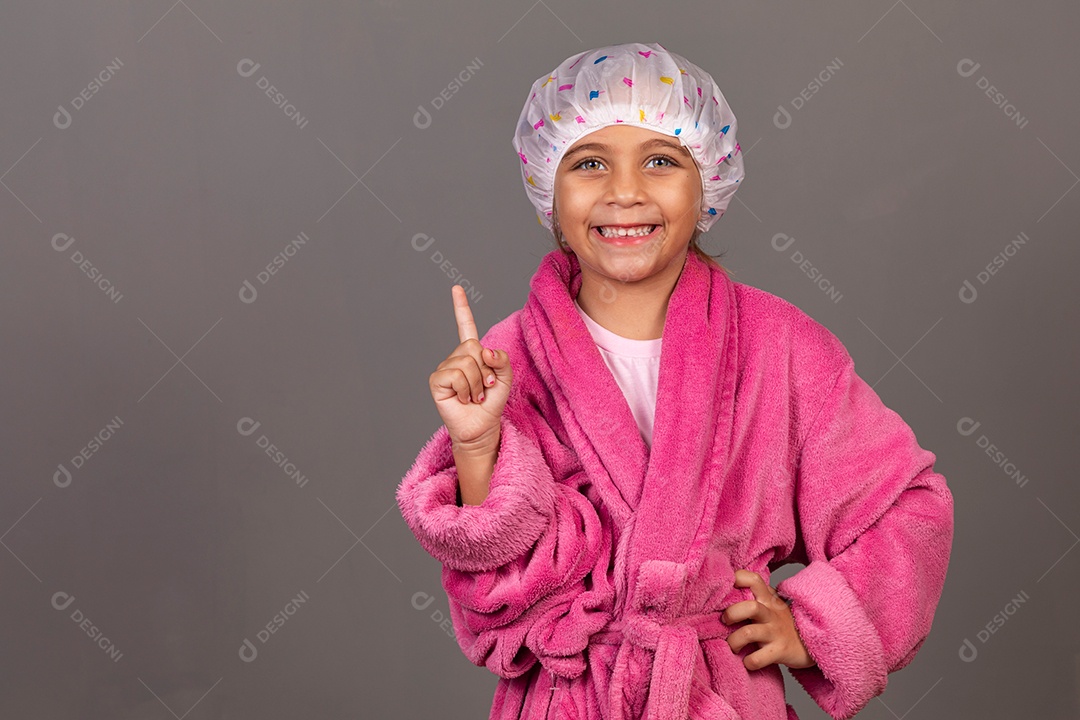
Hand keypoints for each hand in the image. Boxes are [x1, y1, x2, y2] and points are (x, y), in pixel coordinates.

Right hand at [428, 285, 513, 448]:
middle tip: (485, 387)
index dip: (461, 307)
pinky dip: (467, 389)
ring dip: (477, 383)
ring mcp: (444, 368)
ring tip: (475, 396)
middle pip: (473, 346)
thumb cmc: (492, 403)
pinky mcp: (437, 381)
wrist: (482, 427)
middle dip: (485, 369)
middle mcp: (455, 357)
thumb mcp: (504, 378)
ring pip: (467, 362)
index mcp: (472, 353)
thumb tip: (484, 350)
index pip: (465, 326)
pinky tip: (464, 399)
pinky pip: (456, 374)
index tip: (456, 288)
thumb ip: (501, 359)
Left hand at [722, 569, 815, 670]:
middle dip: (731, 613)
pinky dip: (748, 662)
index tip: (725, 588)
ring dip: (733, 641)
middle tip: (725, 621)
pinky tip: (746, 661)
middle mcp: (771, 614)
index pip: (754, 580)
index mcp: (768, 599)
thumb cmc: (782, 623)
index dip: (738, 579)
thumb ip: (754, 596)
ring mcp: (775, 633)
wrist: (810, 644)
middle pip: (750, 607)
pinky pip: (758, 659)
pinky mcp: (779, 652)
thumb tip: (725, 591)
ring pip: (748, 633)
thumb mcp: (772, 605)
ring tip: (731, 645)